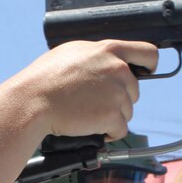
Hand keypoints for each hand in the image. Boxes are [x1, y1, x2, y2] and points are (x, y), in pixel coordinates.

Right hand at [10, 40, 158, 140]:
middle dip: (119, 98)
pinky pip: (121, 129)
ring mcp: (117, 92)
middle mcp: (117, 69)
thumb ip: (96, 56)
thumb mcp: (72, 53)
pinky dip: (108, 133)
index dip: (149, 65)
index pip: (147, 53)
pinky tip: (91, 128)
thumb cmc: (45, 78)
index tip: (146, 72)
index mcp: (109, 49)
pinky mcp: (112, 115)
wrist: (32, 100)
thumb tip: (105, 62)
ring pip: (127, 111)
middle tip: (95, 102)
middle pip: (134, 89)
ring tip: (86, 113)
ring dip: (111, 116)